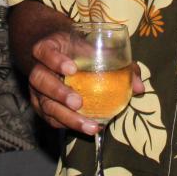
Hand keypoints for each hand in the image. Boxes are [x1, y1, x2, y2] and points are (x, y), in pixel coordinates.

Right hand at [26, 31, 144, 134]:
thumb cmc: (77, 49)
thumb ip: (117, 61)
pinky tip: (85, 128)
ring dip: (66, 116)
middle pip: (40, 80)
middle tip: (79, 102)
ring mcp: (36, 89)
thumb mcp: (92, 47)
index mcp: (47, 49)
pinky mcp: (41, 106)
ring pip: (44, 104)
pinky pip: (49, 118)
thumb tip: (139, 86)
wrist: (58, 54)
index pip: (44, 52)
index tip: (72, 69)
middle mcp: (38, 69)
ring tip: (89, 125)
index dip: (55, 60)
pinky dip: (66, 124)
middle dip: (59, 93)